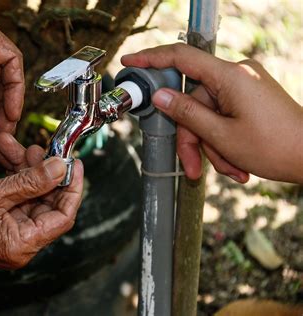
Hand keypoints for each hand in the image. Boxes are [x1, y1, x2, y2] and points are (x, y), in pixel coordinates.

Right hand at [0, 155, 82, 267]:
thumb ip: (30, 182)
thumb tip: (60, 169)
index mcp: (21, 244)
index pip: (63, 216)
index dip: (72, 188)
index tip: (74, 163)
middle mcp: (18, 241)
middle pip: (47, 204)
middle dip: (46, 173)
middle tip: (45, 149)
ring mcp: (7, 230)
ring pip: (30, 195)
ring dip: (27, 170)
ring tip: (19, 146)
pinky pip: (14, 195)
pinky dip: (13, 175)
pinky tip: (8, 155)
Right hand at [122, 43, 302, 183]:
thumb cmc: (276, 146)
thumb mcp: (222, 135)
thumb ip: (186, 113)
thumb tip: (160, 96)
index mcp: (229, 77)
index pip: (180, 58)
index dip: (151, 58)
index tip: (130, 61)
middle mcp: (236, 76)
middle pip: (193, 103)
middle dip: (193, 139)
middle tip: (193, 167)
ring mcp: (244, 87)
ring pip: (207, 116)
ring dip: (211, 147)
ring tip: (229, 169)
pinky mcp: (248, 98)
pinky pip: (222, 117)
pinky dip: (223, 142)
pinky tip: (236, 164)